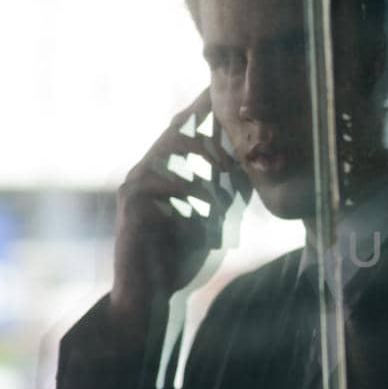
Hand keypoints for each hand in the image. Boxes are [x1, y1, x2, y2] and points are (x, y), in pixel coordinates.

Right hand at [107, 89, 248, 339]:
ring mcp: (135, 187)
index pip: (185, 131)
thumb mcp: (213, 217)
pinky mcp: (131, 207)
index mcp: (165, 170)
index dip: (205, 110)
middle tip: (240, 134)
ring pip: (169, 152)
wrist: (149, 296)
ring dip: (203, 157)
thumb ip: (227, 191)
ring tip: (230, 167)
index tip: (230, 93)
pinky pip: (162, 185)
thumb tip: (256, 166)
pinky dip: (190, 190)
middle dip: (208, 125)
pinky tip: (209, 202)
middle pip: (175, 130)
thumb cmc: (180, 256)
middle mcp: (146, 172)